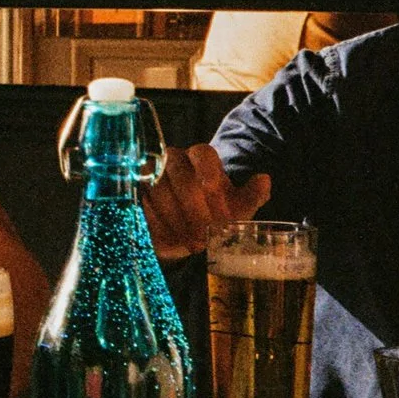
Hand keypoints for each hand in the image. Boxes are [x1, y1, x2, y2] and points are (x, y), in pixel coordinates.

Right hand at [139, 143, 270, 261]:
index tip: (213, 190)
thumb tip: (264, 180)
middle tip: (205, 234)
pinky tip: (171, 241)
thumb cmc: (213, 214)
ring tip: (192, 243)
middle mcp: (172, 160)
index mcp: (199, 157)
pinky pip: (142, 205)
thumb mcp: (236, 208)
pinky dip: (158, 224)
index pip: (203, 154)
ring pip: (159, 190)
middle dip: (194, 207)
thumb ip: (251, 195)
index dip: (209, 171)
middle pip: (180, 174)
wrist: (184, 231)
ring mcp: (149, 175)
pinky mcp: (134, 194)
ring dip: (177, 219)